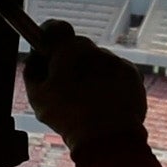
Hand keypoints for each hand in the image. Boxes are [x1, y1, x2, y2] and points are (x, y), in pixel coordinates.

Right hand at [23, 21, 146, 145]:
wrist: (108, 138)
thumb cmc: (68, 117)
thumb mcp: (36, 97)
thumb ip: (32, 71)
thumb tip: (36, 59)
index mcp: (69, 50)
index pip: (55, 28)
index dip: (48, 36)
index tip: (44, 48)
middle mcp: (95, 50)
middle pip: (78, 48)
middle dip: (70, 61)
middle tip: (64, 85)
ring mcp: (116, 62)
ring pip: (98, 61)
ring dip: (91, 73)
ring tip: (86, 101)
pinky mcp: (133, 75)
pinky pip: (116, 73)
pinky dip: (109, 83)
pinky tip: (103, 103)